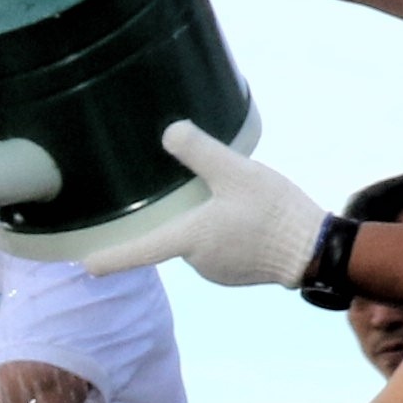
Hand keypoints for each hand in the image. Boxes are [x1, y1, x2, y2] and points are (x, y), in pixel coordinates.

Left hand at [82, 119, 321, 289]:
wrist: (317, 248)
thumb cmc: (274, 212)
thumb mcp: (236, 172)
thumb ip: (200, 153)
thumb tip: (170, 132)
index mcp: (189, 240)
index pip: (140, 252)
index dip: (111, 258)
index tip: (84, 265)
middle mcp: (198, 261)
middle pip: (175, 231)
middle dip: (183, 210)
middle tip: (209, 186)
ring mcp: (219, 270)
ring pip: (199, 237)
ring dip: (208, 219)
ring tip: (235, 200)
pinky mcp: (238, 270)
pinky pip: (220, 245)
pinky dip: (225, 230)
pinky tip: (245, 215)